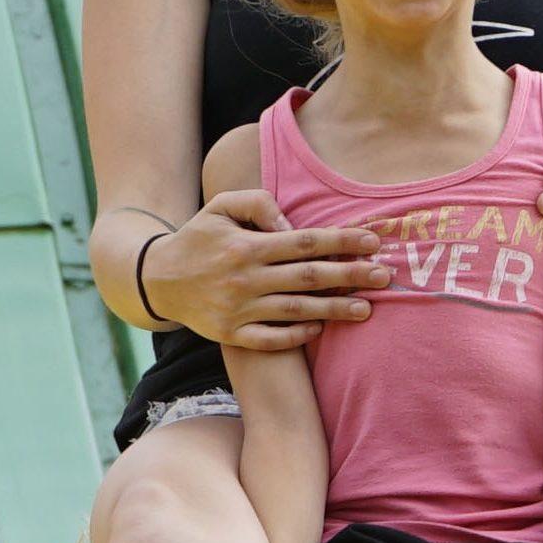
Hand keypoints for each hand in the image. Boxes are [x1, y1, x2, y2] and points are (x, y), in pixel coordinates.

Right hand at [133, 186, 376, 351]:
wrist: (157, 279)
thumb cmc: (199, 238)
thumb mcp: (221, 206)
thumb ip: (258, 204)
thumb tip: (292, 224)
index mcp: (246, 244)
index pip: (305, 242)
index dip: (341, 242)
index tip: (373, 242)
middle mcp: (245, 278)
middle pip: (309, 277)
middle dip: (350, 276)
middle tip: (384, 276)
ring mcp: (239, 309)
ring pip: (296, 310)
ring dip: (334, 309)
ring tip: (367, 309)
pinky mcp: (232, 334)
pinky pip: (271, 339)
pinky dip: (297, 334)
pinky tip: (320, 327)